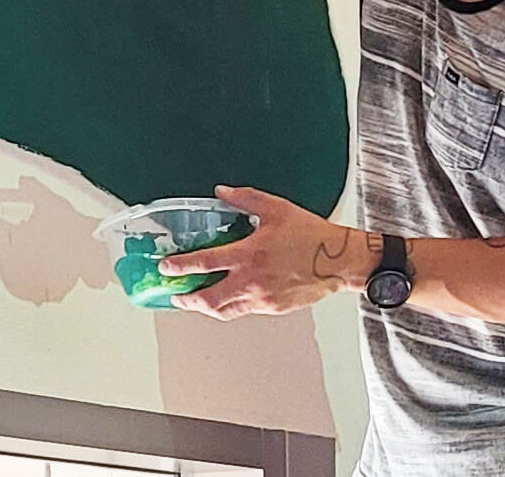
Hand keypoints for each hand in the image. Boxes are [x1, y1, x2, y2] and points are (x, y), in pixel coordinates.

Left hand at [159, 185, 367, 319]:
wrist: (338, 260)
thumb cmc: (311, 235)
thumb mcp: (275, 208)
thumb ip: (244, 199)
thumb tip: (221, 193)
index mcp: (249, 254)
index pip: (205, 263)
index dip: (181, 266)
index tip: (166, 268)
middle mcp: (252, 280)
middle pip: (208, 299)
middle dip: (187, 299)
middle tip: (176, 294)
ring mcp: (262, 299)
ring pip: (225, 311)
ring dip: (206, 308)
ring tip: (196, 301)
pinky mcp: (273, 308)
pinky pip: (244, 310)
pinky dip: (231, 306)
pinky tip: (227, 298)